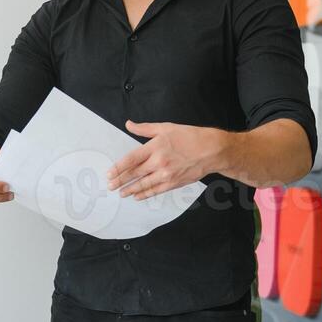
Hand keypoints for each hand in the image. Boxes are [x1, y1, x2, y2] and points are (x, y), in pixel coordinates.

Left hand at [107, 120, 227, 199]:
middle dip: (120, 181)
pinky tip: (137, 196)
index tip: (109, 173)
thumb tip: (129, 124)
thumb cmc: (190, 137)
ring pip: (144, 184)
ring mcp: (166, 174)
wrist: (212, 150)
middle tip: (110, 186)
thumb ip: (145, 128)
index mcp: (155, 147)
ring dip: (130, 190)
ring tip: (121, 193)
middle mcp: (159, 162)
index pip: (131, 159)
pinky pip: (156, 191)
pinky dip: (145, 194)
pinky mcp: (174, 183)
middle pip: (134, 174)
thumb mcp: (166, 127)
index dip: (118, 168)